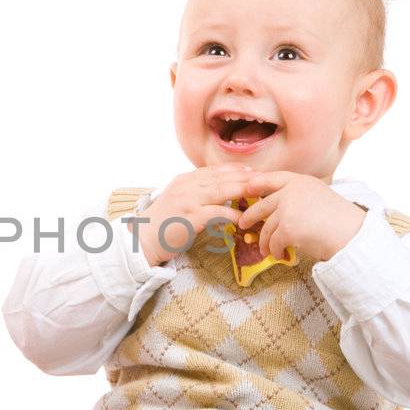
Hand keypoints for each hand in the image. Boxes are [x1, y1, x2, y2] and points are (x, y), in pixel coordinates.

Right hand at [135, 164, 257, 264]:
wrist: (143, 239)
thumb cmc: (163, 223)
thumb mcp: (179, 200)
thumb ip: (197, 192)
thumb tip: (220, 190)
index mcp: (185, 180)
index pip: (215, 170)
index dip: (236, 169)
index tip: (253, 171)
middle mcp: (187, 186)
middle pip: (222, 177)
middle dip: (245, 177)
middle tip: (265, 179)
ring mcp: (188, 201)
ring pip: (222, 190)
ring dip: (243, 190)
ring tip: (260, 193)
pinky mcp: (189, 218)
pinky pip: (216, 212)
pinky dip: (232, 213)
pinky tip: (244, 217)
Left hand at [236, 171, 367, 262]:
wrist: (353, 235)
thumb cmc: (340, 221)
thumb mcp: (319, 197)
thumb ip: (298, 197)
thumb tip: (277, 208)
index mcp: (302, 181)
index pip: (274, 178)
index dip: (257, 182)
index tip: (247, 188)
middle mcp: (292, 191)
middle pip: (262, 205)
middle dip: (250, 216)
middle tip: (242, 223)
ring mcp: (288, 208)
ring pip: (266, 228)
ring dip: (265, 242)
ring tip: (268, 251)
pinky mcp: (287, 227)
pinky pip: (273, 241)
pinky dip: (275, 251)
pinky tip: (280, 255)